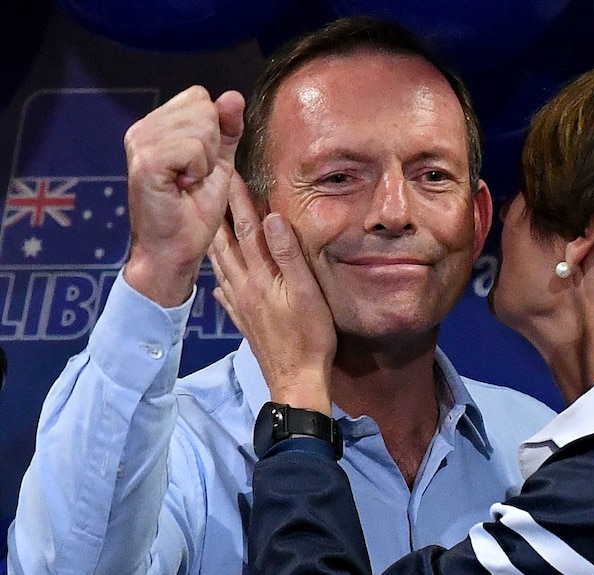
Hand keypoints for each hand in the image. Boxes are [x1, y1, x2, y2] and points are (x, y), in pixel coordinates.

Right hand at [123, 86, 244, 306]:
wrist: (175, 250)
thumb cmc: (193, 211)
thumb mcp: (219, 165)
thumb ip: (227, 130)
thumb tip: (234, 96)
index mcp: (156, 125)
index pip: (199, 97)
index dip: (213, 131)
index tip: (200, 165)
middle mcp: (142, 128)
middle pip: (203, 107)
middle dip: (212, 146)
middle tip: (193, 177)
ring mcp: (140, 142)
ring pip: (202, 127)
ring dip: (205, 161)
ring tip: (186, 183)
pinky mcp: (146, 160)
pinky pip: (194, 147)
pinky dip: (198, 170)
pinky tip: (181, 187)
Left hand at [209, 178, 335, 414]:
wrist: (295, 380)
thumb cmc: (309, 337)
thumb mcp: (306, 293)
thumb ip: (288, 255)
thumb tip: (272, 218)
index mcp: (260, 277)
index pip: (247, 230)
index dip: (239, 202)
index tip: (230, 174)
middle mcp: (244, 288)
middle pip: (227, 245)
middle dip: (220, 216)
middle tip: (209, 192)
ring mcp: (241, 305)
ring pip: (222, 266)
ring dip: (216, 243)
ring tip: (209, 226)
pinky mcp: (243, 321)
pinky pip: (225, 292)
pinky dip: (220, 278)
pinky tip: (218, 279)